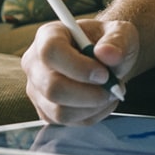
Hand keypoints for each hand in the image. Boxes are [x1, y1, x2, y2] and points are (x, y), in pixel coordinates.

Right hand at [22, 18, 138, 125]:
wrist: (105, 58)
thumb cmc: (107, 42)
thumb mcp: (119, 32)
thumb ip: (116, 40)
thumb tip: (109, 54)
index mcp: (47, 36)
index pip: (51, 52)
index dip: (78, 67)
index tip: (104, 74)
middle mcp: (35, 63)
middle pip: (52, 88)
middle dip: (89, 94)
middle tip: (113, 88)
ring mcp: (37, 89)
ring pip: (60, 111)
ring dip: (93, 107)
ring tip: (111, 92)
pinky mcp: (45, 110)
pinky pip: (67, 122)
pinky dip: (91, 115)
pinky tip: (102, 101)